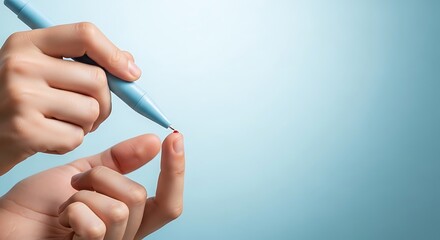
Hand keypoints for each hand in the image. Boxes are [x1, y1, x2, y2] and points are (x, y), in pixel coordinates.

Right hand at [0, 22, 141, 174]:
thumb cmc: (14, 102)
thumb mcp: (38, 69)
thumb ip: (81, 62)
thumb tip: (128, 64)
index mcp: (27, 44)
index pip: (85, 35)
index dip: (115, 55)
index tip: (131, 74)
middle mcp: (21, 65)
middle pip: (97, 80)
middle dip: (104, 102)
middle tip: (88, 112)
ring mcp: (21, 97)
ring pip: (91, 111)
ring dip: (87, 124)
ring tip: (62, 123)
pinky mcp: (24, 130)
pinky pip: (75, 137)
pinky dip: (70, 142)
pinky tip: (48, 137)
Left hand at [0, 133, 184, 238]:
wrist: (7, 223)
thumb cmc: (40, 204)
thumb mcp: (86, 173)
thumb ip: (121, 161)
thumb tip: (153, 142)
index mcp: (129, 219)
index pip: (168, 203)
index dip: (176, 170)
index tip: (174, 137)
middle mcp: (124, 236)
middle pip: (138, 197)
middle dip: (103, 177)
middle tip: (79, 181)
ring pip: (120, 209)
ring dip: (85, 195)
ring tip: (66, 202)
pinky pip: (96, 225)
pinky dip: (73, 211)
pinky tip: (61, 218)